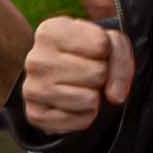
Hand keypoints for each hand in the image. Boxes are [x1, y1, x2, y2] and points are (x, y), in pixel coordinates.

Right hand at [15, 14, 117, 139]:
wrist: (59, 78)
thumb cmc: (87, 54)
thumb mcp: (108, 41)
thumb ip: (120, 57)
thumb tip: (115, 96)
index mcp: (51, 31)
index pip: (101, 44)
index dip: (106, 52)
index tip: (95, 53)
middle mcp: (36, 58)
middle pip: (97, 73)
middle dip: (101, 76)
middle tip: (88, 74)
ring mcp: (32, 88)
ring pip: (90, 99)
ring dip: (94, 97)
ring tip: (81, 88)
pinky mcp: (35, 115)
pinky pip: (81, 121)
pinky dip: (85, 116)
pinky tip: (74, 106)